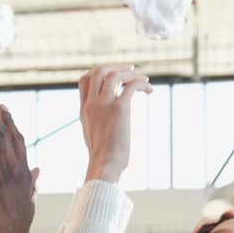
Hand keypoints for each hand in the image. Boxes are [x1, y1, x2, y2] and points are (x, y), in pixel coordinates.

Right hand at [78, 64, 152, 182]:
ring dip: (132, 74)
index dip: (99, 72)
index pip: (85, 79)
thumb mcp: (93, 135)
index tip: (114, 75)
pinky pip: (131, 87)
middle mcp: (92, 104)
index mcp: (84, 109)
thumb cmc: (103, 157)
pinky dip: (142, 84)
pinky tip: (149, 90)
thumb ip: (96, 121)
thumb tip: (107, 120)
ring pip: (115, 75)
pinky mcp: (120, 109)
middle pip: (98, 71)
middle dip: (116, 66)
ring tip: (145, 80)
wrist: (105, 166)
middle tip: (131, 70)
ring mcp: (104, 105)